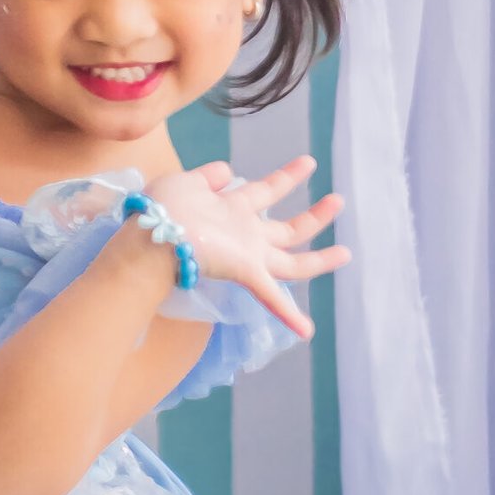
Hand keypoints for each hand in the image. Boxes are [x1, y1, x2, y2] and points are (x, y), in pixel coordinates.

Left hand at [142, 157, 352, 338]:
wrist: (148, 237)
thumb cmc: (161, 210)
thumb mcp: (187, 183)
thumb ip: (209, 177)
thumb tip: (229, 170)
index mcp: (233, 209)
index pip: (264, 193)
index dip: (285, 179)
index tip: (307, 163)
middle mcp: (244, 233)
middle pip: (288, 229)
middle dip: (315, 216)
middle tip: (339, 201)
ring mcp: (247, 253)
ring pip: (292, 254)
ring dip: (319, 253)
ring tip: (346, 250)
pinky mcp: (244, 270)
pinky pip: (271, 295)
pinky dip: (288, 314)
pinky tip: (307, 331)